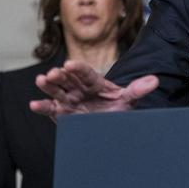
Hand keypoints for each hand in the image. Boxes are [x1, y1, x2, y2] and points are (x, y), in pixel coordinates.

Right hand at [29, 60, 158, 118]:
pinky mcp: (62, 113)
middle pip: (67, 79)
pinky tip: (34, 105)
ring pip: (56, 91)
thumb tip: (154, 81)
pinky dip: (42, 107)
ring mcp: (69, 100)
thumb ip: (138, 90)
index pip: (85, 73)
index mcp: (94, 82)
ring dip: (48, 86)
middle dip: (60, 76)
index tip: (70, 63)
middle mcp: (79, 89)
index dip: (77, 68)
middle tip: (53, 73)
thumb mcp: (128, 99)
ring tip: (41, 80)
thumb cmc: (117, 108)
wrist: (110, 123)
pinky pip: (50, 109)